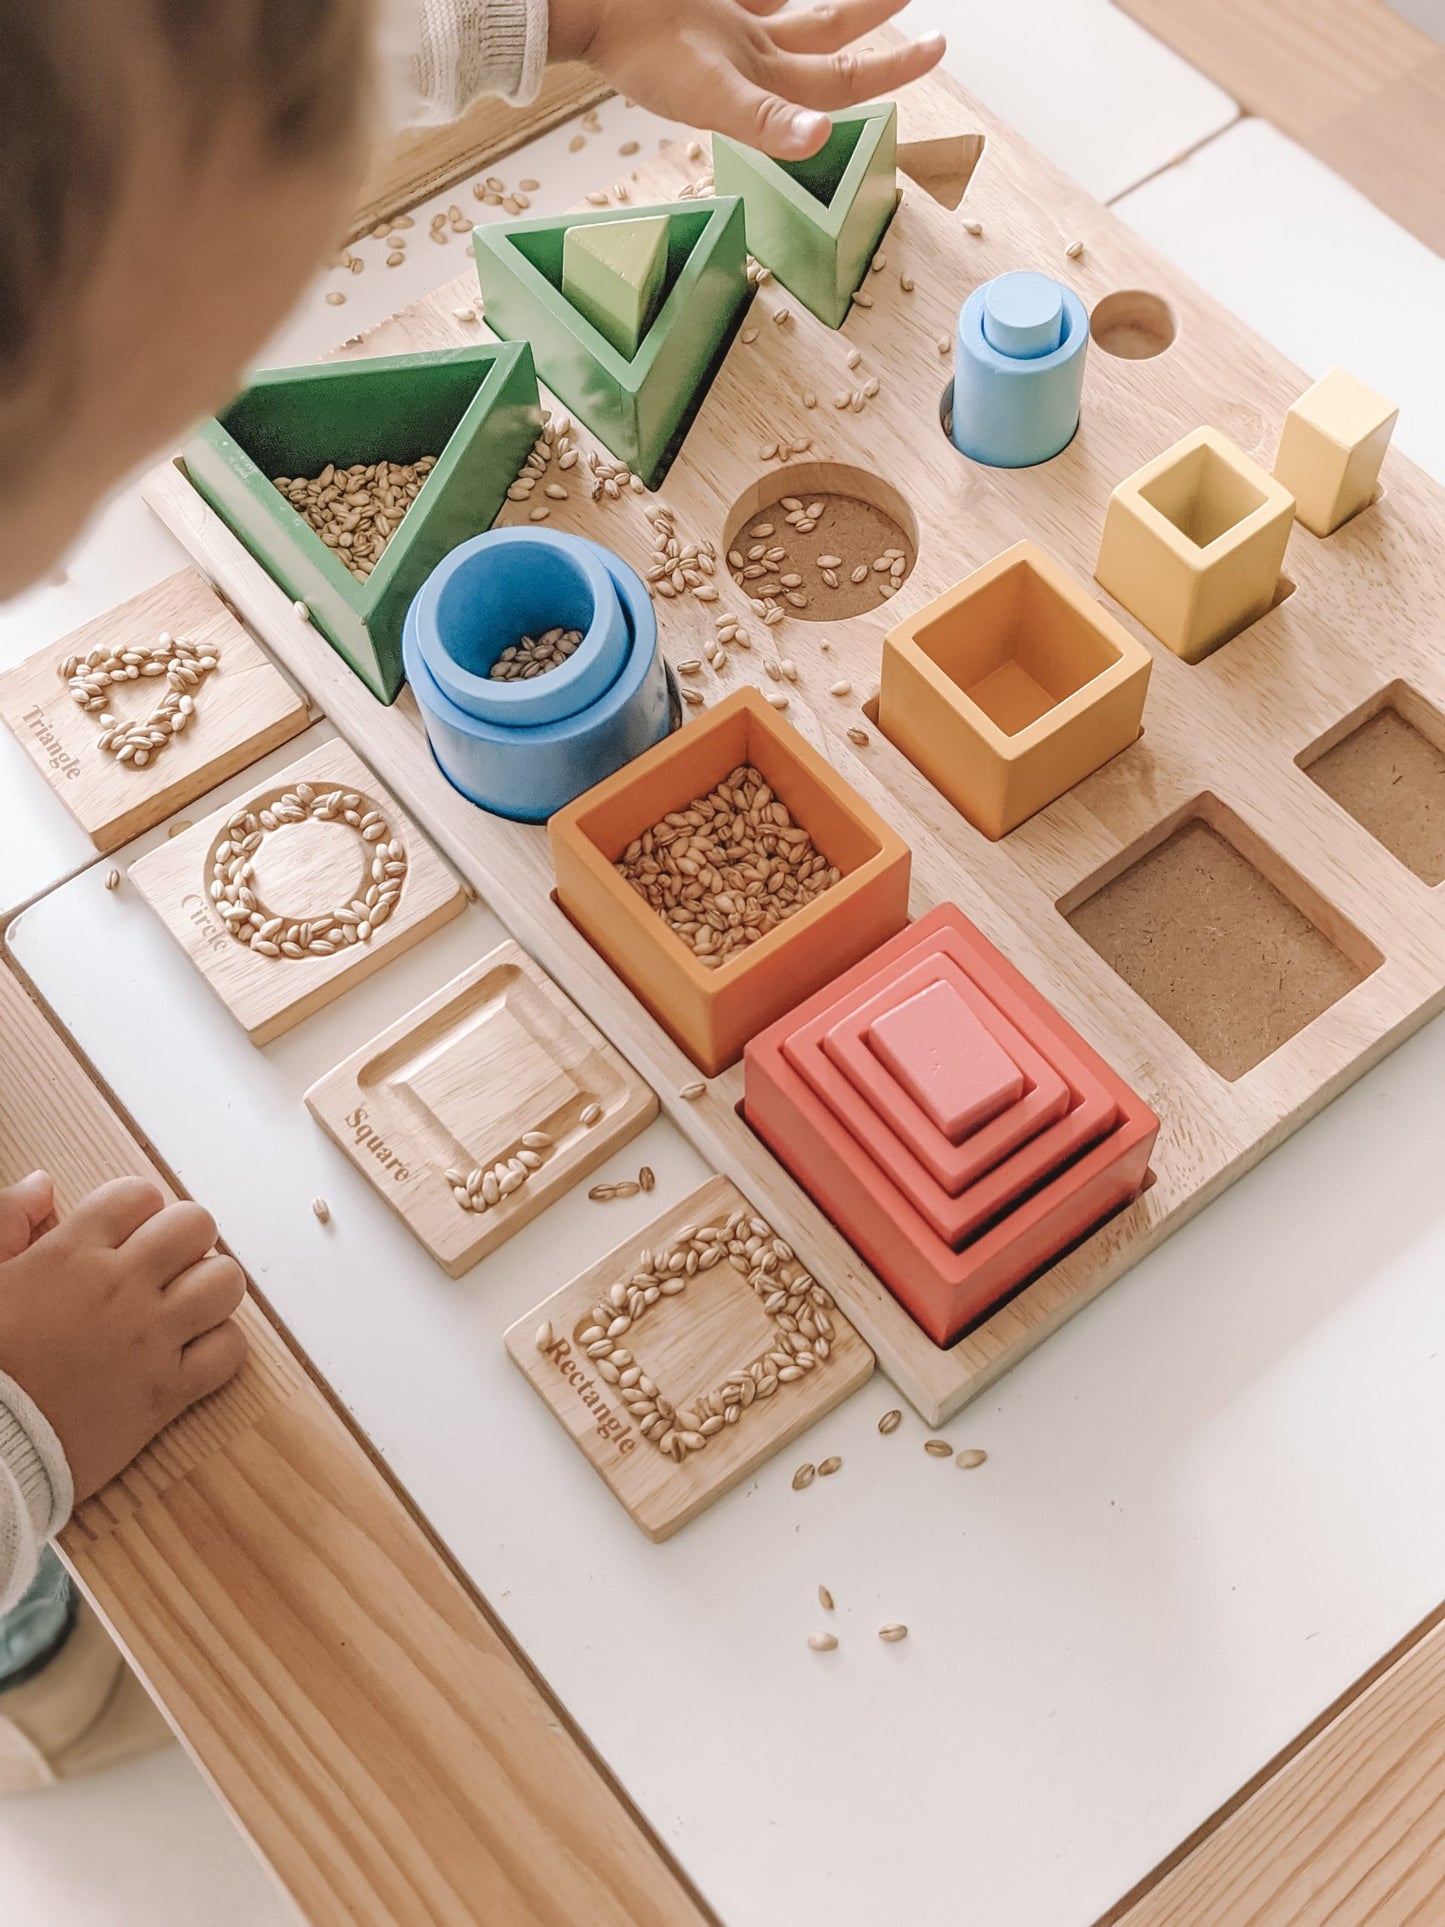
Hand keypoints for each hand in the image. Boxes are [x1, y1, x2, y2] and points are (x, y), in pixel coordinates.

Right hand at [0, 1175, 246, 1501]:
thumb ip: (8, 1220)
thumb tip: (44, 1183)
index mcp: (70, 1253)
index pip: (139, 1195)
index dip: (138, 1212)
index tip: (127, 1238)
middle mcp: (118, 1288)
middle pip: (196, 1226)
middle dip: (184, 1241)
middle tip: (163, 1269)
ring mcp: (148, 1340)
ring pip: (225, 1282)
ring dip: (210, 1288)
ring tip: (183, 1306)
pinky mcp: (166, 1392)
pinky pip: (230, 1350)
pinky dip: (219, 1347)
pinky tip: (191, 1352)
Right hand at [550, 0, 945, 160]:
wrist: (589, 5)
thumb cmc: (641, 56)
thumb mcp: (708, 94)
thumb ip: (764, 120)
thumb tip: (822, 139)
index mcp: (760, 87)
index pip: (842, 81)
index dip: (893, 68)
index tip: (938, 45)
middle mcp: (755, 56)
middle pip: (832, 38)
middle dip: (878, 18)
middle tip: (920, 1)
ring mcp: (735, 21)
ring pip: (807, 8)